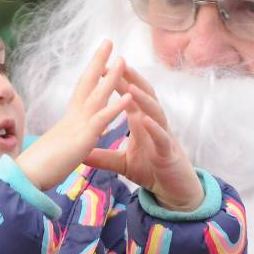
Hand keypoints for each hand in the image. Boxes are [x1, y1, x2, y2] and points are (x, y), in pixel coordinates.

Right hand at [15, 40, 130, 190]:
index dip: (91, 74)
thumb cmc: (39, 168)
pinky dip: (117, 107)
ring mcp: (78, 126)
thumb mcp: (57, 150)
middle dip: (99, 62)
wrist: (27, 177)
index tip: (99, 59)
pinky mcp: (83, 139)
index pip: (82, 92)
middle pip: (87, 83)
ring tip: (123, 59)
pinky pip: (102, 120)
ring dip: (111, 77)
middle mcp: (73, 118)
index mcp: (69, 121)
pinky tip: (129, 96)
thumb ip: (64, 142)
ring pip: (97, 96)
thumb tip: (63, 141)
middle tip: (109, 42)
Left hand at [85, 65, 202, 211]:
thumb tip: (80, 154)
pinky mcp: (168, 152)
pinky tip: (145, 121)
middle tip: (119, 63)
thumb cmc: (151, 171)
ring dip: (143, 100)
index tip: (102, 67)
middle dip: (132, 79)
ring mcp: (162, 136)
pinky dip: (154, 128)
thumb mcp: (122, 163)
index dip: (118, 81)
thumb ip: (103, 157)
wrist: (173, 190)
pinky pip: (162, 137)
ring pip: (155, 112)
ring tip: (131, 88)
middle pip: (144, 96)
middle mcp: (153, 124)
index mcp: (141, 122)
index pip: (129, 96)